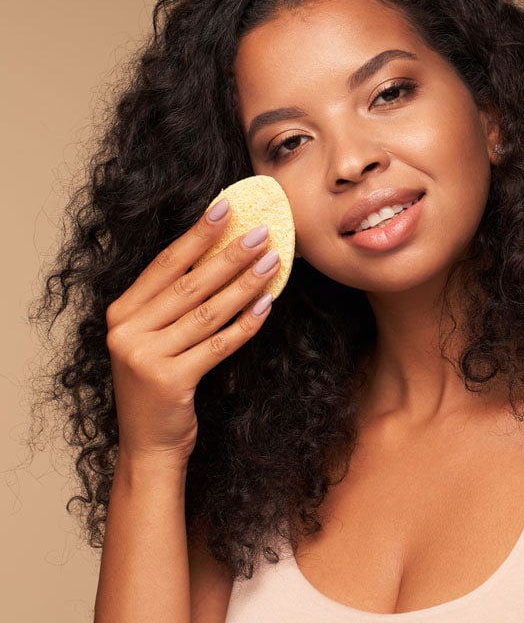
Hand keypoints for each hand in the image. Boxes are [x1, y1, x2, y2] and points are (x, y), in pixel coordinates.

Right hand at [105, 198, 278, 465]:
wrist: (148, 445)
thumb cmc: (158, 385)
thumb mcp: (154, 338)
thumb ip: (173, 303)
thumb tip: (221, 256)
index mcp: (121, 313)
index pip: (165, 264)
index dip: (197, 234)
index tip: (225, 207)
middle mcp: (127, 332)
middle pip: (190, 284)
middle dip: (230, 254)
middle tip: (262, 232)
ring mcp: (146, 358)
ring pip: (208, 312)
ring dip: (245, 284)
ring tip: (273, 263)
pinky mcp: (171, 381)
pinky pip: (219, 345)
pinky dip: (246, 324)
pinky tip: (266, 305)